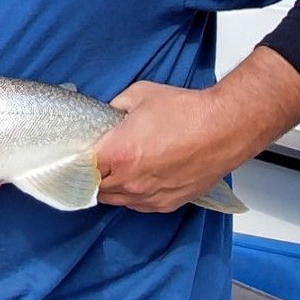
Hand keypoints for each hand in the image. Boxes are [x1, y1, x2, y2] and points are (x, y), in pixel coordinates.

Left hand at [94, 49, 299, 212]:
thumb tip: (109, 114)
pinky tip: (139, 179)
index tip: (77, 154)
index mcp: (118, 154)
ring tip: (117, 170)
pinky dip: (134, 195)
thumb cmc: (186, 111)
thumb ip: (116, 106)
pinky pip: (139, 205)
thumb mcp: (140, 95)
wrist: (223, 128)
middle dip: (92, 176)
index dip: (77, 160)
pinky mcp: (166, 204)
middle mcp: (130, 181)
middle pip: (95, 188)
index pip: (81, 168)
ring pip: (116, 200)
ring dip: (111, 188)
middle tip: (96, 162)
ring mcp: (148, 196)